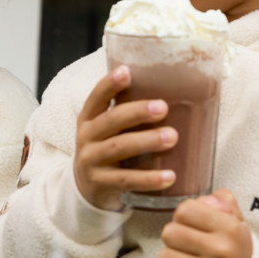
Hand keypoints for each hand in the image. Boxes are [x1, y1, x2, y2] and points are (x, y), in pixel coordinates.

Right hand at [73, 65, 177, 210]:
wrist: (86, 186)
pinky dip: (149, 179)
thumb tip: (169, 89)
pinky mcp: (101, 183)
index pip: (96, 97)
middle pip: (110, 121)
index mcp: (89, 118)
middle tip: (163, 107)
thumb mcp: (107, 129)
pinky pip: (126, 180)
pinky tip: (169, 176)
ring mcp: (91, 161)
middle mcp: (86, 137)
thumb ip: (126, 112)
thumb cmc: (107, 147)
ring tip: (172, 137)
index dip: (109, 84)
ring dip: (146, 141)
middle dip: (137, 112)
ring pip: (119, 148)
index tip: (126, 72)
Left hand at [157, 189, 251, 257]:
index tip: (190, 224)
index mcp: (230, 230)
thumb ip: (223, 202)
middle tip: (185, 244)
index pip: (185, 210)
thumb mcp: (238, 223)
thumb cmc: (239, 253)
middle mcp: (221, 252)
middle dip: (174, 237)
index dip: (183, 215)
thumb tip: (203, 198)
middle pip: (170, 233)